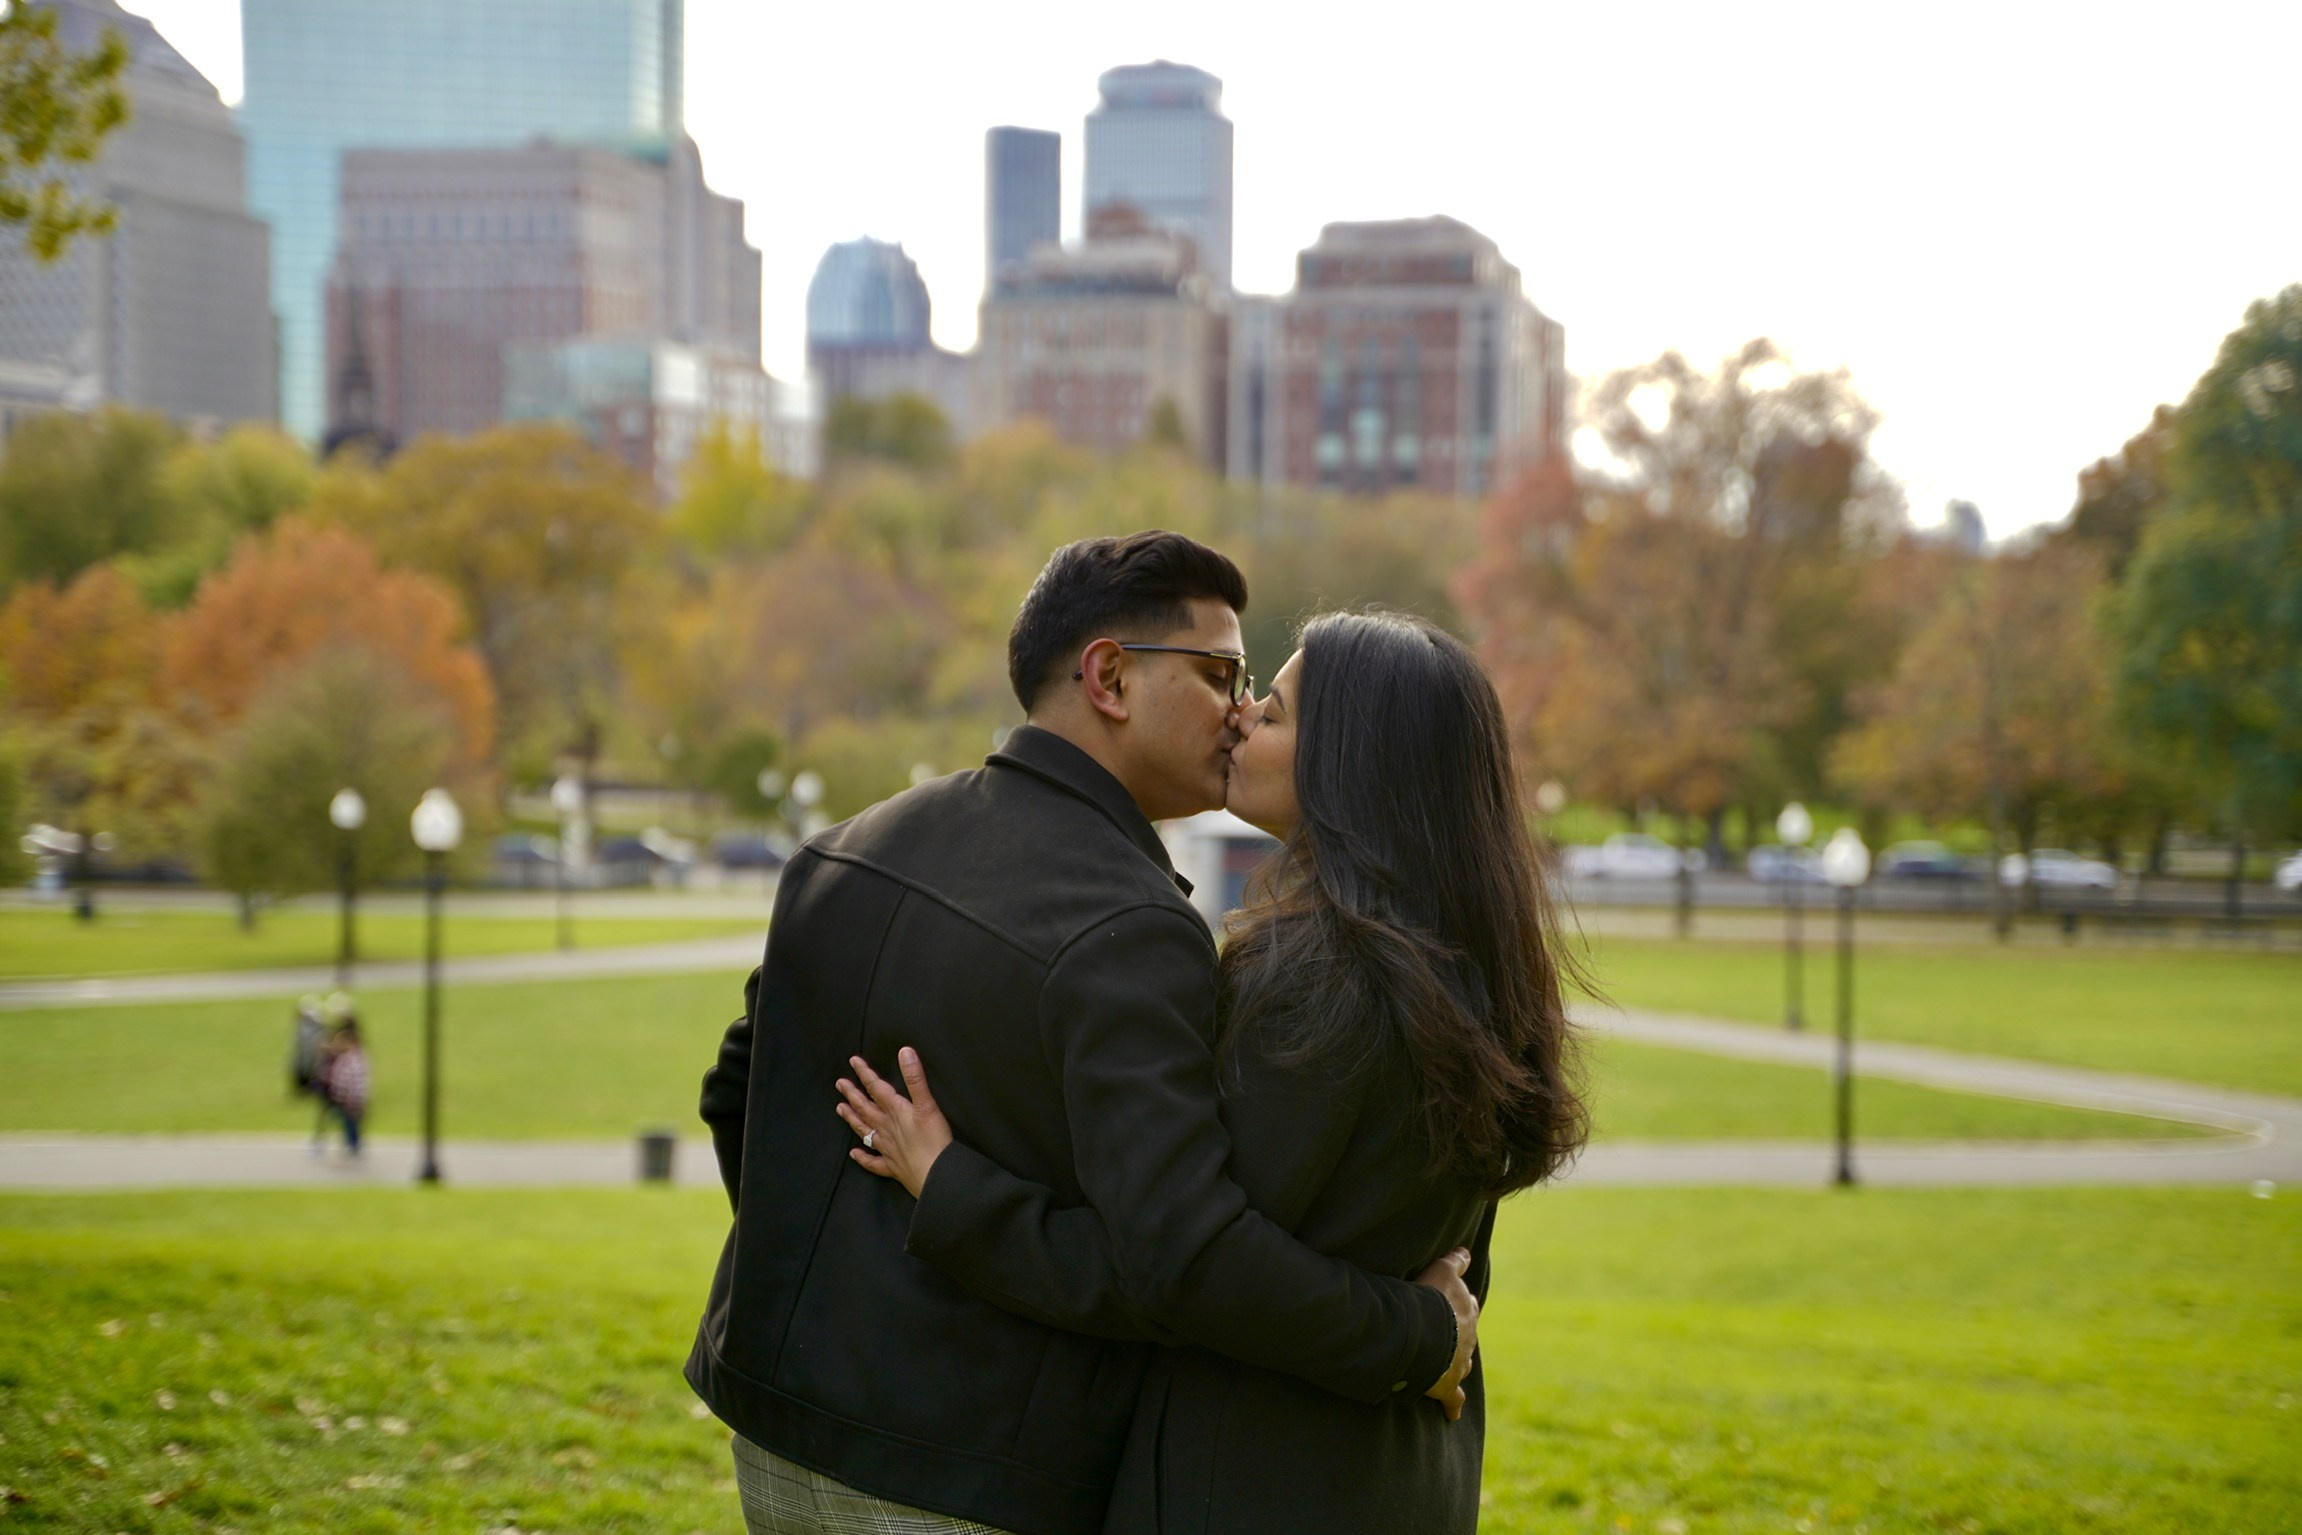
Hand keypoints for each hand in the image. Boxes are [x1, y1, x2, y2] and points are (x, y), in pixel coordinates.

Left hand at [836, 1047, 953, 1199]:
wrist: (936, 1176)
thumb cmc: (934, 1141)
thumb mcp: (927, 1105)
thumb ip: (915, 1078)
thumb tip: (905, 1051)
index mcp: (896, 1112)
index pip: (876, 1088)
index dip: (864, 1073)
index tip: (853, 1061)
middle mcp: (887, 1129)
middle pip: (865, 1109)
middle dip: (853, 1094)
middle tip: (839, 1084)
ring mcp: (888, 1149)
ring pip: (865, 1131)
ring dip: (852, 1119)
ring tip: (840, 1109)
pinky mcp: (893, 1167)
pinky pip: (873, 1162)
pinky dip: (863, 1158)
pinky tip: (854, 1154)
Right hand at [1413, 1246, 1478, 1421]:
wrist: (1426, 1335)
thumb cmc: (1431, 1300)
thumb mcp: (1443, 1271)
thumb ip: (1455, 1261)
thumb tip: (1466, 1251)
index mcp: (1467, 1312)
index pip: (1467, 1306)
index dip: (1459, 1305)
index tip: (1451, 1305)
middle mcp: (1468, 1339)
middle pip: (1467, 1337)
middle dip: (1460, 1336)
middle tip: (1447, 1335)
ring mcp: (1459, 1364)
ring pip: (1462, 1365)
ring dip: (1456, 1365)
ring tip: (1446, 1366)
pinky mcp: (1447, 1386)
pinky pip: (1453, 1399)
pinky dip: (1453, 1406)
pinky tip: (1453, 1415)